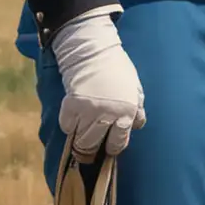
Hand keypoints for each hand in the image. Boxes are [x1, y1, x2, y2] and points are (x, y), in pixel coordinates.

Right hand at [51, 11, 145, 154]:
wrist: (94, 53)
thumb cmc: (117, 70)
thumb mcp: (135, 88)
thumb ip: (138, 109)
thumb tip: (137, 126)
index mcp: (127, 110)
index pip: (119, 141)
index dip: (113, 147)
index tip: (109, 148)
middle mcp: (108, 113)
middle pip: (95, 144)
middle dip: (93, 150)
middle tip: (90, 151)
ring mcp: (88, 111)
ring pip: (80, 140)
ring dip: (80, 141)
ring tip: (81, 139)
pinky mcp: (71, 106)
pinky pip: (67, 127)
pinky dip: (69, 126)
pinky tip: (74, 119)